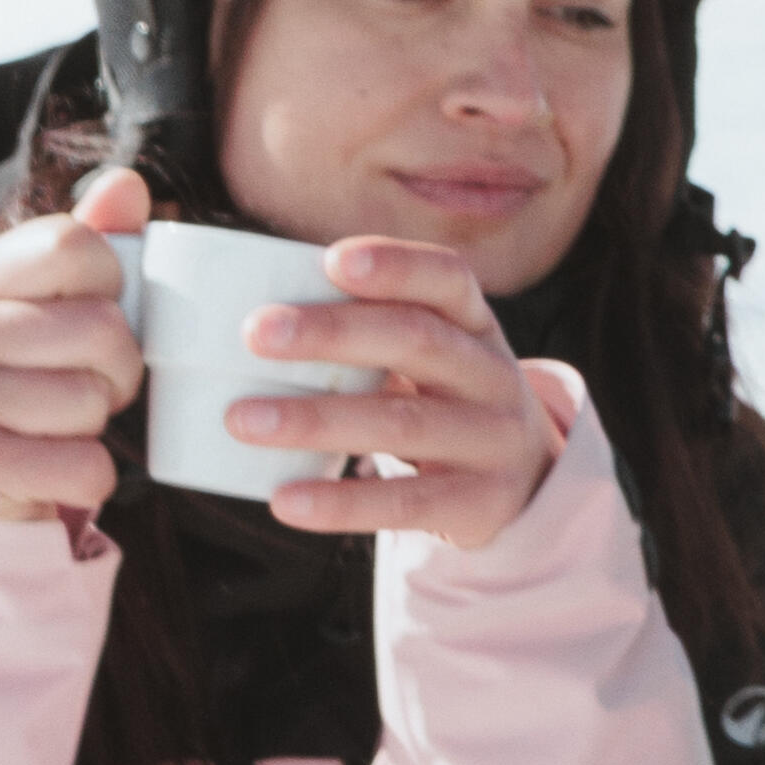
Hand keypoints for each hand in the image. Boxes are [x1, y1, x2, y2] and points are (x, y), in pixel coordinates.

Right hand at [0, 170, 153, 528]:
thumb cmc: (26, 369)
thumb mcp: (52, 299)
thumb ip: (95, 238)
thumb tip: (126, 184)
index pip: (74, 246)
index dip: (112, 284)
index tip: (93, 312)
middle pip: (100, 328)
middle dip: (119, 365)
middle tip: (89, 380)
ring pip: (92, 400)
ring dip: (98, 421)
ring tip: (62, 421)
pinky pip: (83, 467)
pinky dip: (92, 475)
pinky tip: (58, 465)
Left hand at [238, 230, 560, 552]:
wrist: (524, 488)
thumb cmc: (443, 405)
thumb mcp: (432, 360)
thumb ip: (368, 334)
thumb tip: (241, 308)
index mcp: (475, 326)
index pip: (448, 279)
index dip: (397, 265)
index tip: (331, 260)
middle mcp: (492, 375)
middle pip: (418, 341)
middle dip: (333, 333)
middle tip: (253, 333)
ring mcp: (493, 441)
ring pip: (403, 424)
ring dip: (316, 419)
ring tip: (241, 420)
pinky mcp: (481, 504)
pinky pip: (405, 502)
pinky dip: (340, 503)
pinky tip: (284, 498)